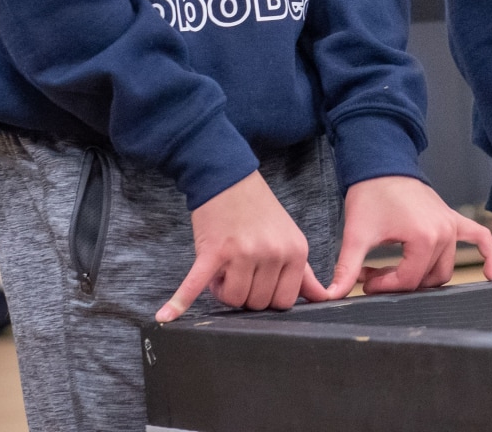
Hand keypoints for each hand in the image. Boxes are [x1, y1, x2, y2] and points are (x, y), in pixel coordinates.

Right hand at [156, 171, 327, 321]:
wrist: (227, 177)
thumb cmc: (258, 210)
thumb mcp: (289, 237)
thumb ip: (304, 272)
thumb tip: (324, 298)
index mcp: (296, 251)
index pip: (283, 302)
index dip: (266, 298)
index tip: (257, 282)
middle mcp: (273, 253)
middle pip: (257, 303)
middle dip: (244, 293)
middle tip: (237, 271)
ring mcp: (244, 252)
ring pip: (233, 299)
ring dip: (223, 290)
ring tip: (223, 269)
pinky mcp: (214, 251)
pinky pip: (196, 284)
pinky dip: (180, 300)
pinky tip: (166, 316)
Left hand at [324, 176, 491, 297]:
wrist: (381, 165)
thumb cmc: (370, 195)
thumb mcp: (357, 234)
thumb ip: (347, 268)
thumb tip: (331, 295)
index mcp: (424, 238)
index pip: (408, 280)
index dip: (383, 287)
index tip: (363, 281)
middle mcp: (444, 232)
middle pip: (426, 278)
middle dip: (398, 282)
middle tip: (372, 274)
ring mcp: (451, 225)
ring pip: (443, 269)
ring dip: (419, 276)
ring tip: (390, 270)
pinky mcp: (453, 219)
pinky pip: (479, 238)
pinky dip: (488, 255)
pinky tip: (490, 275)